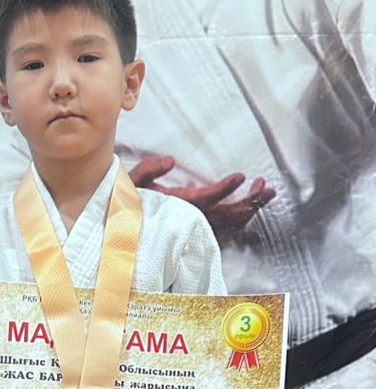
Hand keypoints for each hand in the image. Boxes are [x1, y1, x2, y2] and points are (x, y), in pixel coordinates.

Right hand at [129, 156, 275, 238]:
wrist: (123, 227)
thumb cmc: (128, 203)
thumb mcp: (132, 183)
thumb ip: (149, 170)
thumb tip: (171, 160)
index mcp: (177, 205)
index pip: (205, 198)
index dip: (224, 189)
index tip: (240, 177)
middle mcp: (190, 218)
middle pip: (226, 214)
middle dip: (249, 201)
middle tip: (266, 187)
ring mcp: (196, 225)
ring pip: (229, 222)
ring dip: (250, 208)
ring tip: (265, 192)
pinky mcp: (199, 228)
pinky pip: (226, 227)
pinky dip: (241, 217)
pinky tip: (251, 206)